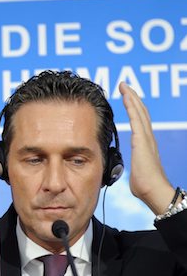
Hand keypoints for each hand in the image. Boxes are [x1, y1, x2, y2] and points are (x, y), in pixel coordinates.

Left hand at [119, 82, 173, 214]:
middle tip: (124, 85)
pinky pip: (136, 119)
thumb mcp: (134, 171)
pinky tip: (126, 97)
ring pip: (139, 112)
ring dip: (131, 97)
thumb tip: (124, 169)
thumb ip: (132, 165)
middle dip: (133, 97)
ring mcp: (146, 138)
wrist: (152, 190)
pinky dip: (131, 107)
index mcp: (145, 144)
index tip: (127, 98)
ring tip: (124, 85)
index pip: (140, 121)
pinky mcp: (142, 140)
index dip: (134, 108)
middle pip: (141, 112)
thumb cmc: (144, 185)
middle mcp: (148, 138)